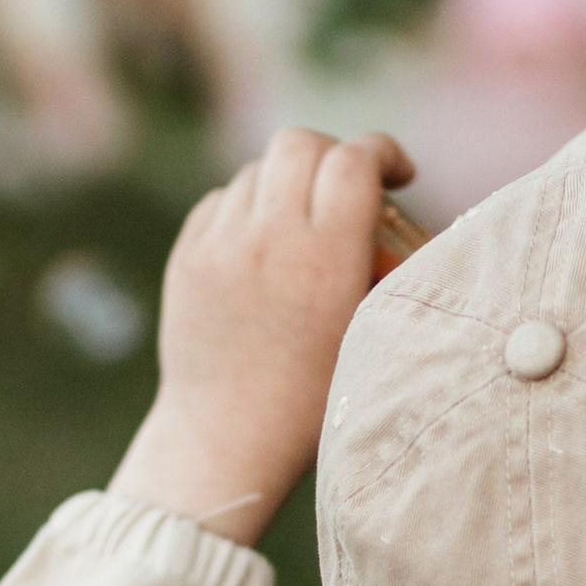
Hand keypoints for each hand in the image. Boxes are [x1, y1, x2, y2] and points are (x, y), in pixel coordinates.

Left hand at [111, 128, 413, 535]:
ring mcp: (219, 245)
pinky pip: (221, 200)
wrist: (225, 441)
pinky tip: (262, 248)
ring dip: (288, 184)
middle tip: (348, 188)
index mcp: (326, 260)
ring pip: (258, 170)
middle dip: (332, 155)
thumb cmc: (314, 402)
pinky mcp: (186, 257)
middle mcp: (269, 240)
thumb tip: (395, 214)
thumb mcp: (369, 334)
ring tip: (302, 227)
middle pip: (300, 143)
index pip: (354, 161)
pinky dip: (248, 209)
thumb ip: (383, 267)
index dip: (383, 153)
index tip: (399, 174)